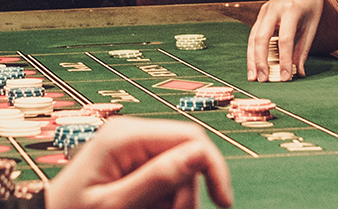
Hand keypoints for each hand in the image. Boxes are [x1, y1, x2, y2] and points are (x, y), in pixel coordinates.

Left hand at [45, 116, 233, 208]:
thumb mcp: (115, 206)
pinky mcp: (131, 165)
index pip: (191, 138)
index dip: (213, 167)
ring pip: (178, 173)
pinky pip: (162, 181)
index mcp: (124, 137)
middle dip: (186, 194)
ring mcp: (131, 149)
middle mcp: (130, 136)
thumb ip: (157, 179)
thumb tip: (199, 154)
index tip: (222, 202)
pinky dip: (162, 201)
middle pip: (186, 158)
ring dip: (174, 202)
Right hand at [247, 0, 324, 80]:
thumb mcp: (312, 25)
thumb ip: (303, 49)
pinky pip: (253, 35)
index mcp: (291, 10)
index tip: (285, 78)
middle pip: (261, 38)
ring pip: (253, 37)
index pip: (285, 39)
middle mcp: (273, 10)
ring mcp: (264, 11)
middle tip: (263, 79)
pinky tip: (253, 66)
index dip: (284, 60)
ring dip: (251, 59)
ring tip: (253, 77)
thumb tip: (299, 73)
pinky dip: (252, 52)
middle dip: (260, 61)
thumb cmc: (310, 5)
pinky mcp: (260, 16)